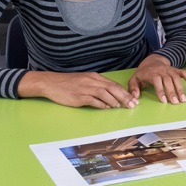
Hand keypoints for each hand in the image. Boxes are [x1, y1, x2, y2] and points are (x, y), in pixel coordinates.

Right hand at [18, 71, 137, 108]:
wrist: (52, 83)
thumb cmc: (69, 83)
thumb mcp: (85, 81)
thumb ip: (97, 86)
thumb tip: (111, 96)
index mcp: (94, 77)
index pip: (113, 84)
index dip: (124, 91)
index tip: (133, 98)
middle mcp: (92, 81)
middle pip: (112, 88)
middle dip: (124, 97)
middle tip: (132, 104)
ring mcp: (85, 88)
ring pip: (105, 93)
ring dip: (114, 101)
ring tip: (120, 107)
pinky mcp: (79, 96)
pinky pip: (93, 100)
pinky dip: (102, 104)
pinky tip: (107, 108)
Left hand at [127, 54, 185, 104]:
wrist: (152, 61)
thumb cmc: (143, 73)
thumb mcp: (134, 79)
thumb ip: (133, 88)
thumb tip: (135, 96)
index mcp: (152, 73)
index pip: (157, 81)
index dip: (160, 90)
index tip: (164, 101)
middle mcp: (162, 71)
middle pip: (168, 80)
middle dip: (172, 91)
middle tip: (175, 102)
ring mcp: (170, 70)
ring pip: (176, 78)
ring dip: (180, 88)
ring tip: (183, 99)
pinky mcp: (176, 70)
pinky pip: (184, 73)